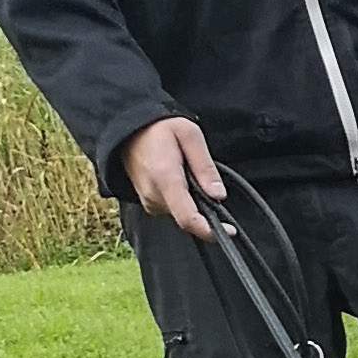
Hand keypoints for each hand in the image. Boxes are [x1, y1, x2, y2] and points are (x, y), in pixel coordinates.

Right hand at [121, 116, 225, 240]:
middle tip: (202, 179)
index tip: (230, 230)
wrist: (128, 127)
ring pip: (182, 213)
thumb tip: (219, 196)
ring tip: (187, 173)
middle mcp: (153, 194)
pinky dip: (183, 200)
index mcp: (165, 179)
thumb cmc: (158, 127)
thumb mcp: (189, 134)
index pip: (188, 219)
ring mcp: (147, 200)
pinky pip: (173, 209)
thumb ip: (205, 167)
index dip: (210, 230)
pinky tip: (179, 180)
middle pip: (189, 217)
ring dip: (193, 201)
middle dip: (204, 207)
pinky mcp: (147, 201)